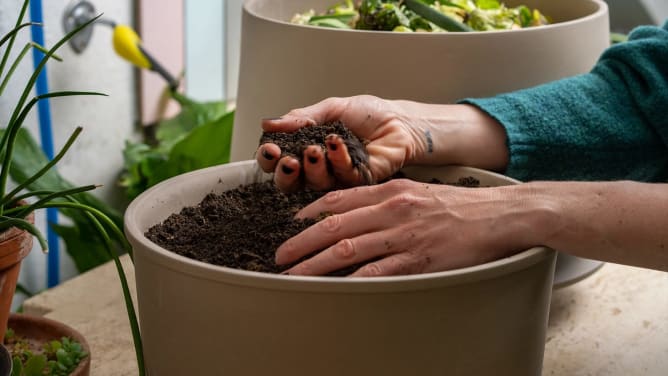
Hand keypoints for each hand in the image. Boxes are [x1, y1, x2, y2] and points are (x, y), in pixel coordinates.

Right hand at [257, 95, 419, 191]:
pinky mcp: (357, 185)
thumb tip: (268, 123)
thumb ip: (300, 118)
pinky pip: (341, 178)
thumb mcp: (329, 109)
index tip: (269, 148)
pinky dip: (337, 159)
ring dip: (311, 167)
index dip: (269, 159)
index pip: (277, 162)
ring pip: (313, 184)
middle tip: (287, 159)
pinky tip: (337, 143)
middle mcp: (317, 169)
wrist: (399, 121)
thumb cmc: (368, 115)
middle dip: (284, 173)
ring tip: (314, 149)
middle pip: (289, 183)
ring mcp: (336, 180)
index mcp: (305, 149)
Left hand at [274, 179, 553, 275]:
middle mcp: (392, 209)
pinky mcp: (419, 258)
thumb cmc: (459, 206)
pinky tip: (335, 288)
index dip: (309, 212)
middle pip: (334, 226)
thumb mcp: (417, 192)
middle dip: (301, 242)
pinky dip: (352, 280)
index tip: (292, 223)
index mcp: (390, 190)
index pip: (339, 198)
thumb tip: (356, 214)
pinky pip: (378, 272)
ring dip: (315, 264)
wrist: (500, 215)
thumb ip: (386, 200)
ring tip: (295, 275)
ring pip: (348, 249)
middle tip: (280, 255)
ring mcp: (404, 234)